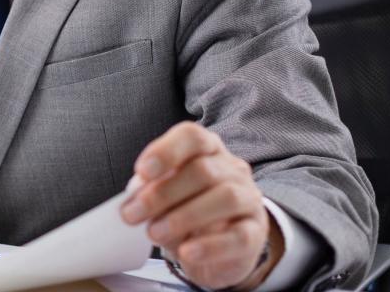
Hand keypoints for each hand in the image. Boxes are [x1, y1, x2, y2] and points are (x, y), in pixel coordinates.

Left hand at [120, 122, 282, 289]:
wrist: (218, 249)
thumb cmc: (185, 210)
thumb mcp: (164, 197)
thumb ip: (150, 191)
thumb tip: (135, 198)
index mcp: (206, 150)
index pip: (192, 137)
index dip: (166, 151)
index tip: (142, 171)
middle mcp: (232, 170)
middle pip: (202, 170)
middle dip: (162, 193)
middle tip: (133, 215)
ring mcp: (249, 199)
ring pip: (225, 198)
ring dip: (183, 217)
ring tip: (154, 233)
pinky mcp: (256, 233)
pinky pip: (239, 236)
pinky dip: (210, 246)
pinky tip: (186, 252)